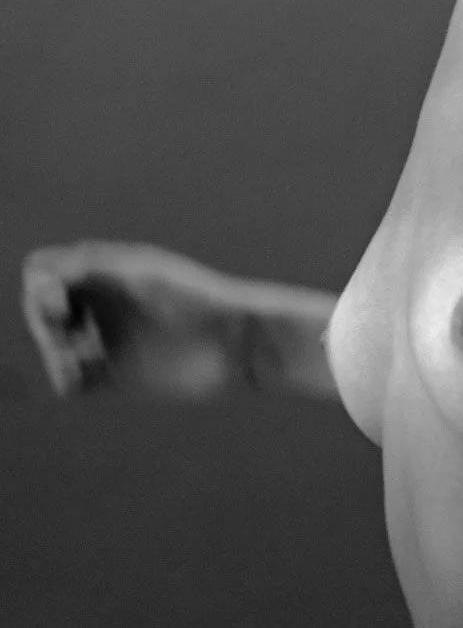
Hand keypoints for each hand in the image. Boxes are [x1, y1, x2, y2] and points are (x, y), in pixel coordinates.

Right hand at [21, 241, 247, 400]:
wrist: (236, 343)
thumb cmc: (197, 299)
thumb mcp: (143, 277)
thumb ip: (93, 269)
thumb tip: (39, 273)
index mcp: (108, 271)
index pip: (47, 271)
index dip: (40, 287)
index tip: (59, 304)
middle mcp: (104, 302)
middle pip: (43, 309)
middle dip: (44, 323)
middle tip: (64, 335)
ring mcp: (110, 338)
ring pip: (56, 346)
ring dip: (54, 353)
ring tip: (76, 365)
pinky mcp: (118, 374)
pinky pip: (73, 380)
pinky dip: (66, 378)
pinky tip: (82, 379)